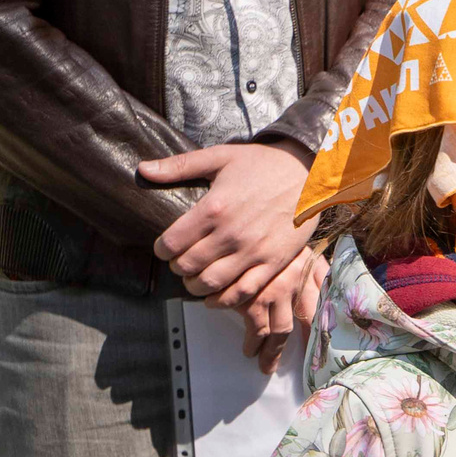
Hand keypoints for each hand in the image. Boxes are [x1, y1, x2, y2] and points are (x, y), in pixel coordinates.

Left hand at [144, 141, 317, 302]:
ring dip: (195, 286)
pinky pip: (242, 292)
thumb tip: (142, 169)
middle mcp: (231, 233)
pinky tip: (216, 295)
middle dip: (177, 267)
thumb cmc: (264, 163)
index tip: (166, 247)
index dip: (161, 249)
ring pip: (210, 283)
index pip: (171, 244)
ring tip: (195, 278)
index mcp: (214, 208)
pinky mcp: (273, 262)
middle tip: (181, 261)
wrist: (311, 173)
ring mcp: (254, 251)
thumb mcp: (220, 157)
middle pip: (187, 266)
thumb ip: (179, 166)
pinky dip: (223, 300)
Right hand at [242, 249, 325, 375]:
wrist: (244, 227)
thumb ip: (317, 271)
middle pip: (306, 322)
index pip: (325, 303)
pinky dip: (251, 341)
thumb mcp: (300, 250)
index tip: (325, 349)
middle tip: (300, 366)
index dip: (325, 328)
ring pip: (279, 331)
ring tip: (264, 363)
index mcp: (311, 268)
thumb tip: (332, 294)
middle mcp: (297, 281)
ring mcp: (275, 290)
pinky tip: (248, 348)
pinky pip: (255, 328)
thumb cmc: (271, 240)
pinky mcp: (252, 296)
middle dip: (304, 346)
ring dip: (270, 351)